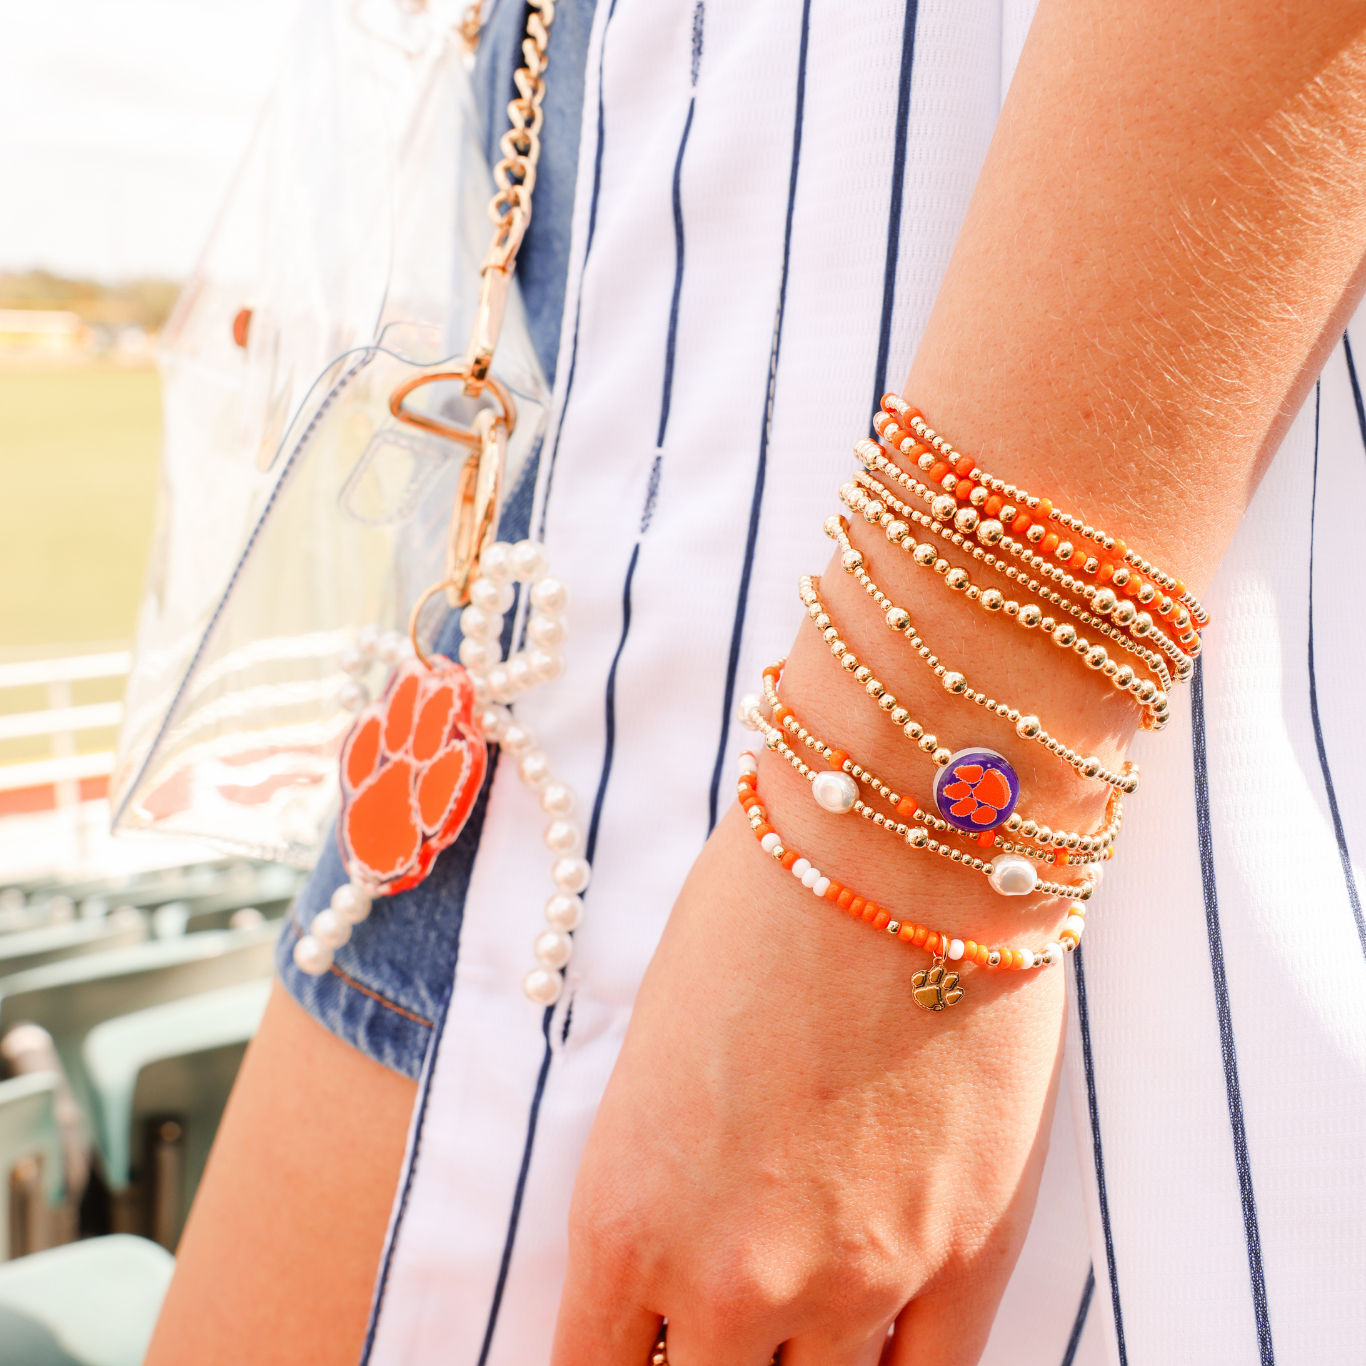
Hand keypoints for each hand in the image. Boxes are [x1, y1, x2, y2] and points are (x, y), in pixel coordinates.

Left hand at [551, 804, 1065, 1365]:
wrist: (894, 849)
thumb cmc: (755, 917)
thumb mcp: (652, 1061)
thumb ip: (658, 1183)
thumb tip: (674, 1255)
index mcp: (624, 1218)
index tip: (635, 1355)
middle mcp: (729, 1280)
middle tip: (724, 1318)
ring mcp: (855, 1283)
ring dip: (805, 1364)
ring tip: (807, 1305)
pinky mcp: (967, 1258)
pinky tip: (883, 1339)